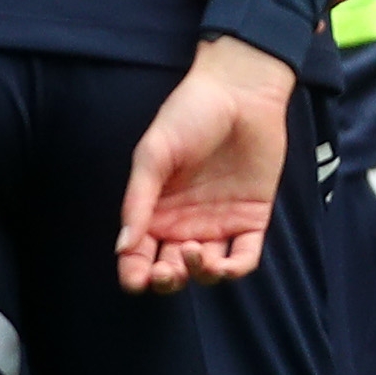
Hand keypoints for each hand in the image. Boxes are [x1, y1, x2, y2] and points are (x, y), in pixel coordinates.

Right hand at [116, 34, 298, 291]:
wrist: (240, 94)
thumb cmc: (188, 115)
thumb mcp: (153, 154)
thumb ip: (137, 200)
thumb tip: (123, 245)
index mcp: (153, 207)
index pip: (138, 251)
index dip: (133, 271)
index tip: (134, 281)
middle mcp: (183, 221)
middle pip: (171, 267)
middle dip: (166, 278)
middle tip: (165, 271)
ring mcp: (218, 222)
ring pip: (207, 269)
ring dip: (199, 273)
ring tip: (195, 254)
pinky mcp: (252, 219)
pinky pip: (244, 256)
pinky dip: (235, 268)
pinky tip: (224, 263)